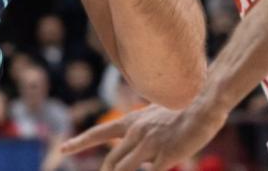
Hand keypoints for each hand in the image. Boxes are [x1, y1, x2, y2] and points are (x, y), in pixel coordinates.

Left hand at [60, 102, 226, 170]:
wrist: (205, 102)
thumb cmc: (185, 109)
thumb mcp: (156, 114)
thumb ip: (143, 130)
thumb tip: (138, 148)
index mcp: (132, 121)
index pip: (99, 132)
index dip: (79, 142)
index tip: (63, 149)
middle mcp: (136, 132)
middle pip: (111, 162)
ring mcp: (149, 144)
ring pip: (123, 170)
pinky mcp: (166, 155)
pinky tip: (154, 170)